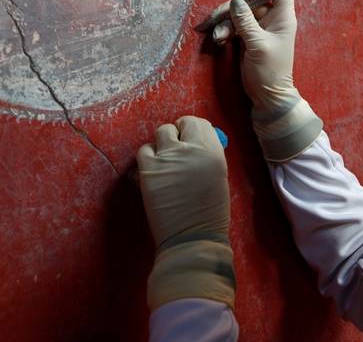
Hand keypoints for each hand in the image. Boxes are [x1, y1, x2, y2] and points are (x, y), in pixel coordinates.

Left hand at [137, 116, 234, 308]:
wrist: (192, 238)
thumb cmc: (210, 213)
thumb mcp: (218, 177)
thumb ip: (207, 156)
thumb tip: (193, 142)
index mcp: (213, 151)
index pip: (199, 123)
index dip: (192, 129)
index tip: (189, 137)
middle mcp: (191, 149)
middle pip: (179, 124)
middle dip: (178, 133)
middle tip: (176, 147)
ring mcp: (168, 157)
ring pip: (160, 133)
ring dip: (162, 144)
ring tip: (165, 162)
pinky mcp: (148, 169)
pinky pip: (144, 151)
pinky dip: (148, 158)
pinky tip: (153, 172)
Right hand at [211, 0, 322, 160]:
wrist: (267, 97)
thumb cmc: (270, 71)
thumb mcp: (257, 45)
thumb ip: (246, 22)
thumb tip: (236, 1)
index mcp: (282, 17)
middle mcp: (271, 20)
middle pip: (251, 1)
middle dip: (233, 8)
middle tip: (218, 17)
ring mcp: (258, 28)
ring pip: (238, 13)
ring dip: (225, 22)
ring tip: (218, 36)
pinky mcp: (246, 37)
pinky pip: (233, 26)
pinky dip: (225, 30)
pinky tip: (219, 40)